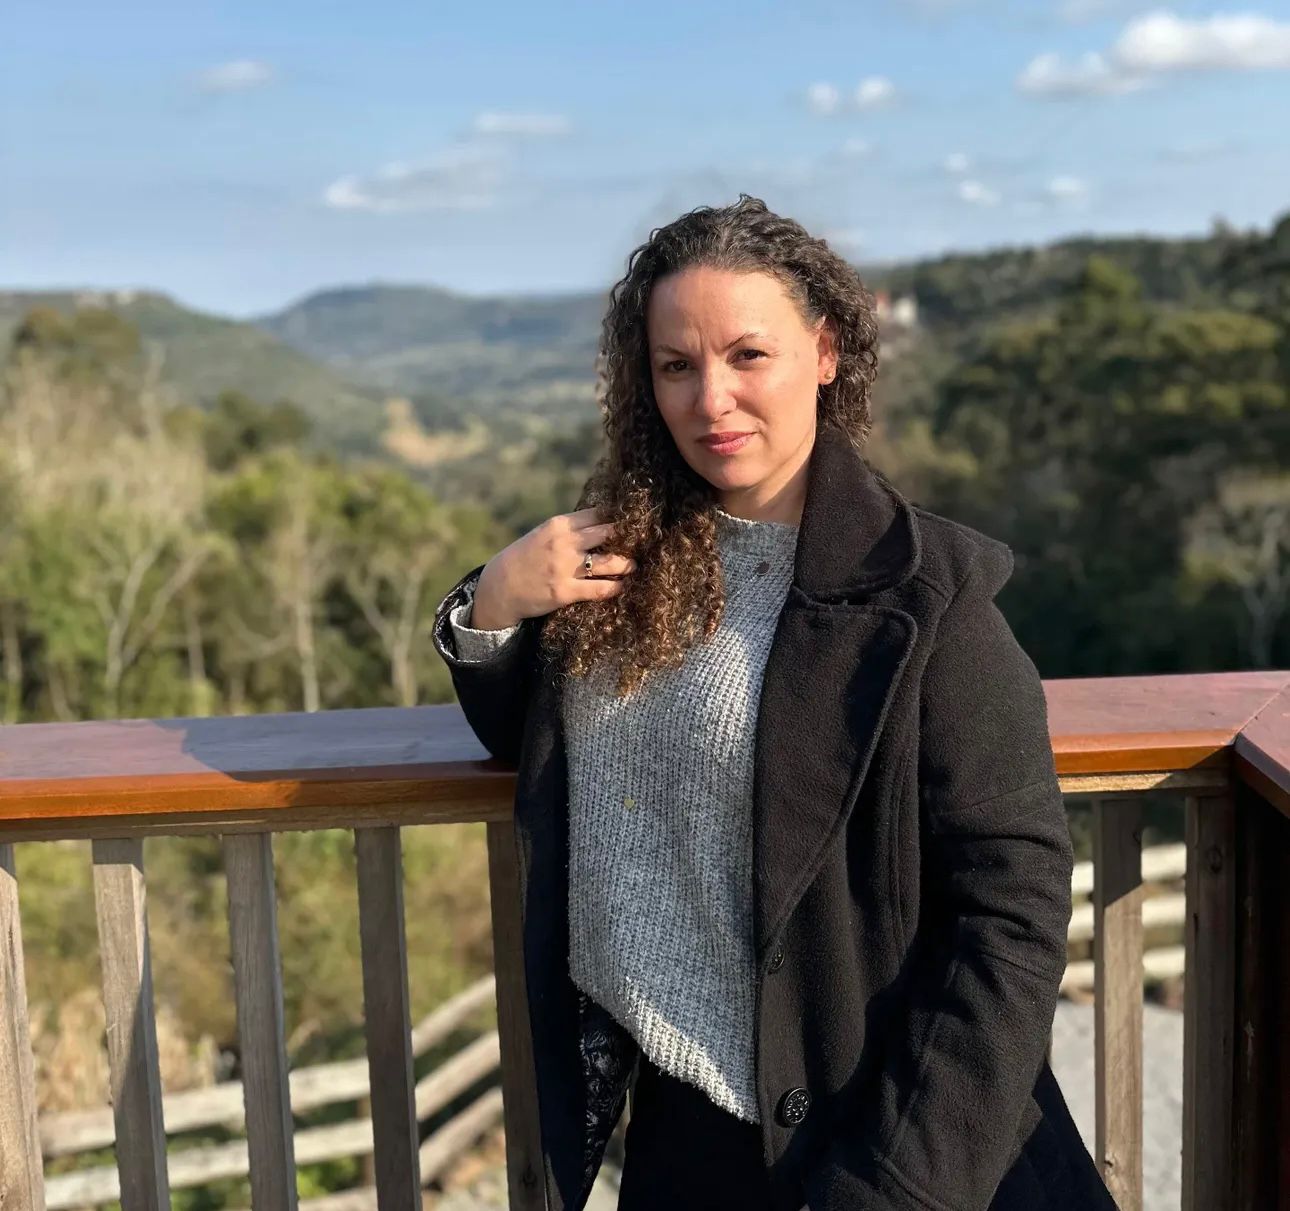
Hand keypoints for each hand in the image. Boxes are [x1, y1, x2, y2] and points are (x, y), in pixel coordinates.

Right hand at [470, 507, 637, 629]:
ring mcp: (565, 568)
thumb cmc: (525, 559)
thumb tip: (602, 523)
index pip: (598, 514)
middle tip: (640, 544)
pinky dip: (616, 587)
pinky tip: (622, 586)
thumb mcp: (543, 535)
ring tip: (633, 566)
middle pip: (609, 533)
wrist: (499, 587)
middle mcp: (564, 543)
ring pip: (610, 562)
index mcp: (559, 525)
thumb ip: (570, 529)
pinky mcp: (565, 592)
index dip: (618, 519)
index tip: (631, 524)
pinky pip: (600, 588)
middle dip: (627, 538)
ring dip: (627, 564)